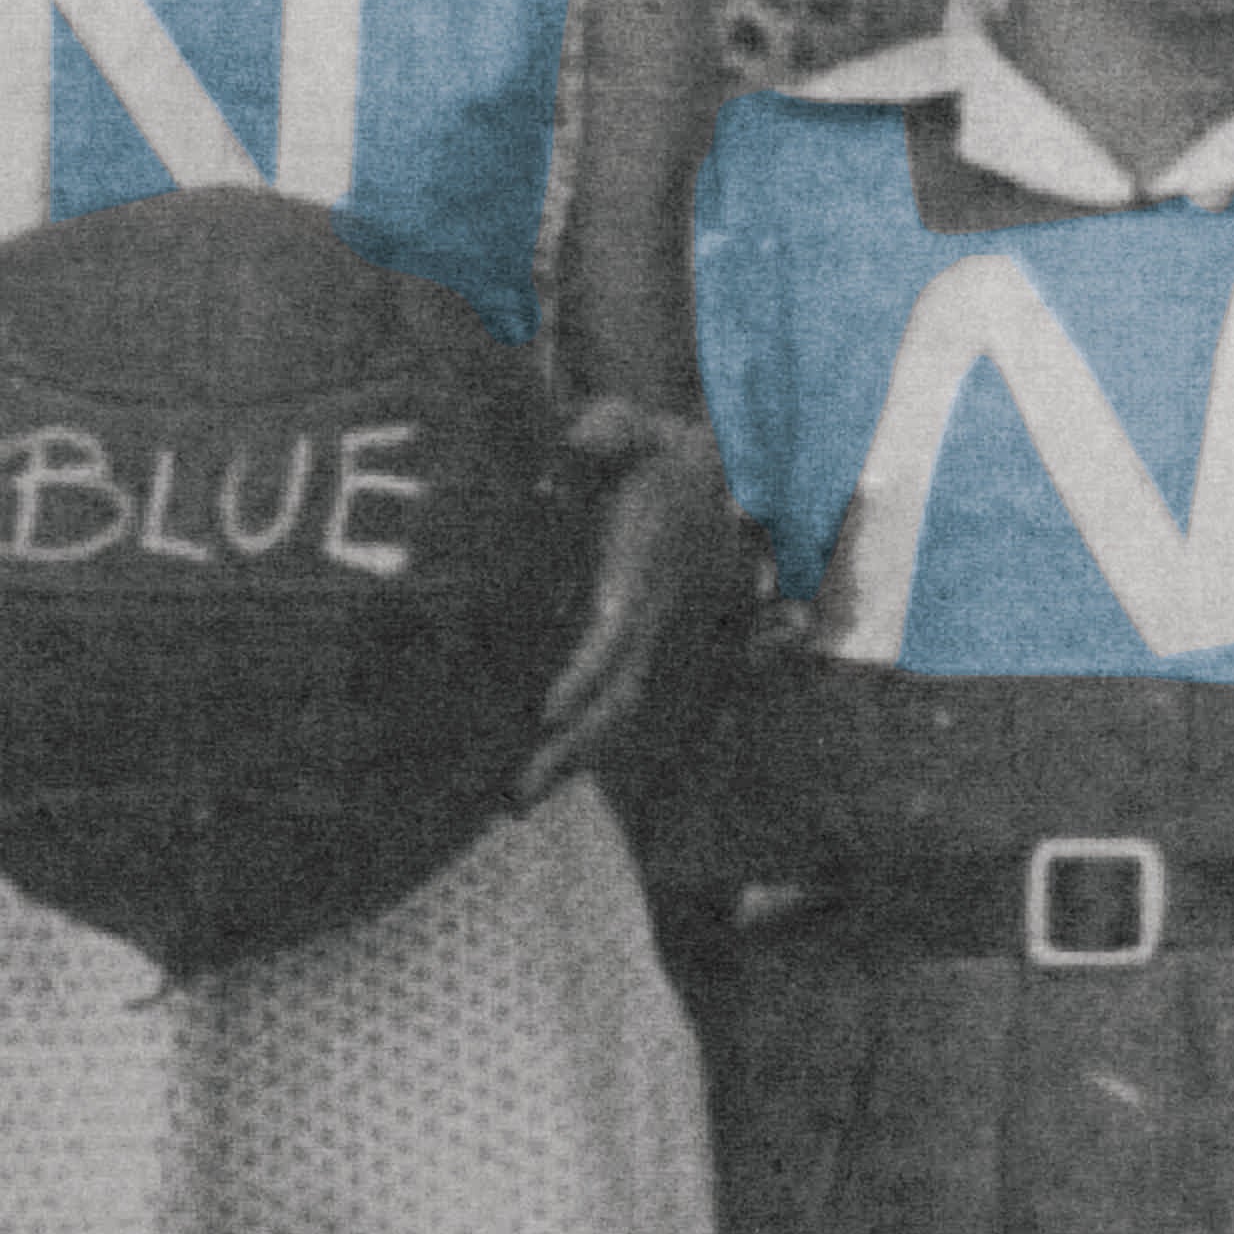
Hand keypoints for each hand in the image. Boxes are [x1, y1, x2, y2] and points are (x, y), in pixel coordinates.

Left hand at [508, 402, 737, 817]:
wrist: (717, 476)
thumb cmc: (658, 454)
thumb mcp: (634, 429)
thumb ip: (606, 433)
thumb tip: (574, 445)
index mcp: (645, 571)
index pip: (617, 630)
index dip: (586, 672)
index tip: (548, 709)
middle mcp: (654, 619)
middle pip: (620, 695)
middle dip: (573, 747)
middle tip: (517, 795)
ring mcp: (655, 643)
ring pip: (619, 713)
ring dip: (573, 759)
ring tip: (515, 803)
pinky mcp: (643, 653)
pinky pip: (615, 705)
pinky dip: (582, 742)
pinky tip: (536, 776)